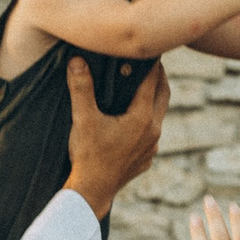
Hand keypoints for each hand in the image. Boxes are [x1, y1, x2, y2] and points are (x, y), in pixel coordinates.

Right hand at [64, 57, 169, 216]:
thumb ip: (81, 88)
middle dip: (159, 77)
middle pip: (164, 95)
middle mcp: (153, 130)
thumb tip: (76, 61)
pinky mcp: (146, 159)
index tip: (152, 48)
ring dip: (154, 100)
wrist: (93, 192)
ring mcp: (152, 147)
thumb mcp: (83, 119)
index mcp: (142, 117)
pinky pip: (152, 134)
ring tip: (143, 88)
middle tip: (153, 62)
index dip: (152, 62)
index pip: (152, 81)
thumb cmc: (88, 156)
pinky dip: (147, 121)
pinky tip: (134, 120)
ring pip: (159, 115)